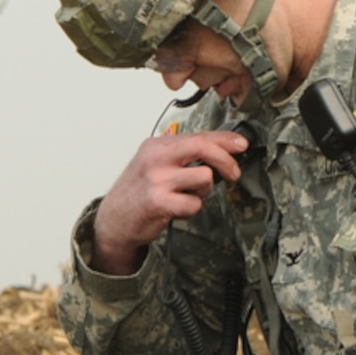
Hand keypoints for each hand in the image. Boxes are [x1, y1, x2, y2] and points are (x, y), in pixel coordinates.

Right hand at [90, 130, 248, 274]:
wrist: (114, 219)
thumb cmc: (138, 192)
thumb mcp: (154, 164)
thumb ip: (182, 155)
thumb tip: (220, 149)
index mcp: (156, 145)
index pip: (198, 135)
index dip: (225, 140)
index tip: (241, 145)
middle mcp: (156, 158)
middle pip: (203, 147)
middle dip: (226, 159)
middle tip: (234, 173)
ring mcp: (157, 180)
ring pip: (204, 178)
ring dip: (203, 191)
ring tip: (187, 196)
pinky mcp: (159, 202)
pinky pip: (195, 204)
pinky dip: (191, 210)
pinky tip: (177, 209)